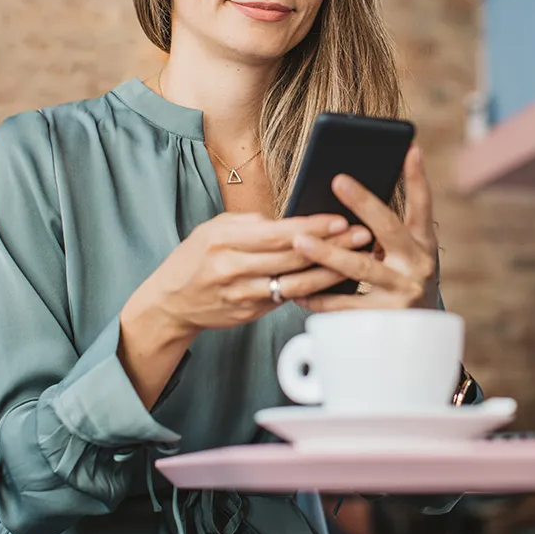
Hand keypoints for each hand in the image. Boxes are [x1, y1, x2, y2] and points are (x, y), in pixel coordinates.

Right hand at [118, 211, 371, 407]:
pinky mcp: (250, 313)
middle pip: (292, 258)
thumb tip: (292, 221)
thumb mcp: (215, 229)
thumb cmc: (195, 257)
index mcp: (224, 241)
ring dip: (331, 272)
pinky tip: (336, 279)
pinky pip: (288, 300)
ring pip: (296, 284)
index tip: (340, 219)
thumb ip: (252, 224)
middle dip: (332, 246)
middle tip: (364, 235)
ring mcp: (243, 295)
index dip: (311, 227)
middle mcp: (233, 269)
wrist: (170, 301)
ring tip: (360, 259)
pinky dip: (314, 289)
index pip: (277, 233)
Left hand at [291, 144, 438, 311]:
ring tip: (299, 241)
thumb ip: (385, 234)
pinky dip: (319, 297)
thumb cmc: (403, 283)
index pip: (423, 205)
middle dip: (364, 203)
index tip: (409, 149)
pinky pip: (345, 305)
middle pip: (388, 229)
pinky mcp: (384, 318)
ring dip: (327, 254)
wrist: (419, 338)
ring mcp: (402, 292)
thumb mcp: (406, 256)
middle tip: (339, 181)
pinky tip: (297, 289)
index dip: (417, 177)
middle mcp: (418, 264)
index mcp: (423, 244)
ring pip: (361, 268)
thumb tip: (345, 202)